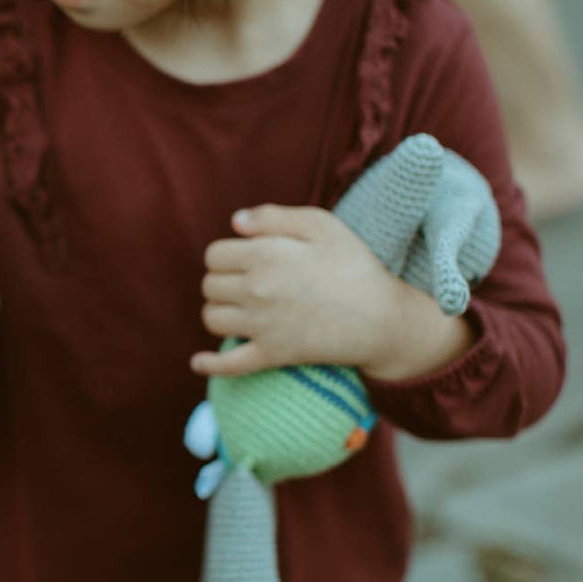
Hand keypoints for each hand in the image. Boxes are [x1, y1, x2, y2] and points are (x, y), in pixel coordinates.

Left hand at [191, 204, 405, 377]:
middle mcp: (256, 289)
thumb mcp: (322, 225)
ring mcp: (261, 325)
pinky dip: (210, 364)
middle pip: (209, 285)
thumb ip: (274, 216)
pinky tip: (199, 362)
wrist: (383, 319)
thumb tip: (235, 222)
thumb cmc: (354, 266)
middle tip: (247, 284)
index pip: (214, 255)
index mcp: (266, 254)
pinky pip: (229, 364)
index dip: (226, 256)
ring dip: (220, 312)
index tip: (245, 260)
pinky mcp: (272, 354)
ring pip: (211, 318)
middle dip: (223, 282)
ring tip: (240, 309)